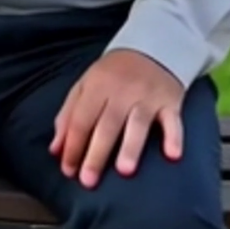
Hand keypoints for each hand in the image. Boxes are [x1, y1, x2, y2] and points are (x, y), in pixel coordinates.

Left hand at [50, 49, 184, 188]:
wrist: (151, 48)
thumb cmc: (112, 74)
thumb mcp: (85, 86)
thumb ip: (68, 116)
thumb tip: (56, 150)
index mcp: (97, 86)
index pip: (81, 119)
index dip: (73, 145)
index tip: (68, 171)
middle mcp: (122, 91)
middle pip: (107, 125)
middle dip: (96, 153)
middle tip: (88, 180)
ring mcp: (147, 96)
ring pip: (138, 123)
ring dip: (131, 147)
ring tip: (124, 171)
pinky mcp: (170, 101)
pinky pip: (173, 121)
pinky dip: (174, 137)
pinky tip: (172, 155)